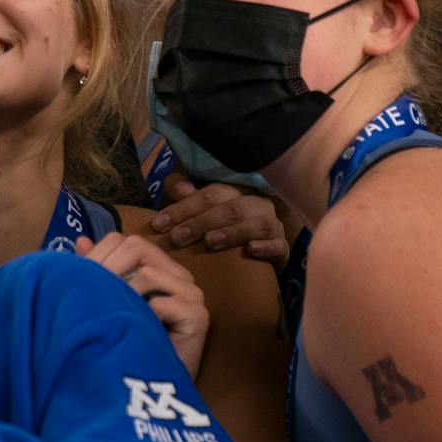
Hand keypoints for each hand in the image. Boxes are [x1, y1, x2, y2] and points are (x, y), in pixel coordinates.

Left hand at [75, 232, 208, 375]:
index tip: (81, 281)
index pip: (125, 241)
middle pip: (137, 248)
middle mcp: (179, 275)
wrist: (150, 387)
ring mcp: (193, 294)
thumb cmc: (129, 342)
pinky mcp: (198, 316)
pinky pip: (161, 303)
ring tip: (113, 317)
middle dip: (108, 270)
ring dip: (123, 296)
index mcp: (160, 266)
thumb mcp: (108, 300)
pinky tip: (135, 331)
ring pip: (147, 274)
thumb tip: (80, 240)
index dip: (99, 256)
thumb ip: (97, 269)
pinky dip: (142, 316)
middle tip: (94, 297)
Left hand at [151, 176, 289, 263]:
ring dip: (232, 232)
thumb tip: (177, 187)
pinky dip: (266, 247)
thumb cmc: (226, 230)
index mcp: (236, 193)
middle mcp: (256, 205)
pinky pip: (279, 245)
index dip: (182, 208)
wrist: (261, 254)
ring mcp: (272, 226)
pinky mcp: (283, 248)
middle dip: (201, 222)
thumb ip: (190, 199)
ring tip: (210, 241)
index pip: (208, 194)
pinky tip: (251, 250)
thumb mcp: (205, 212)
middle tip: (177, 237)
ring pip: (256, 223)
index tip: (158, 224)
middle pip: (230, 208)